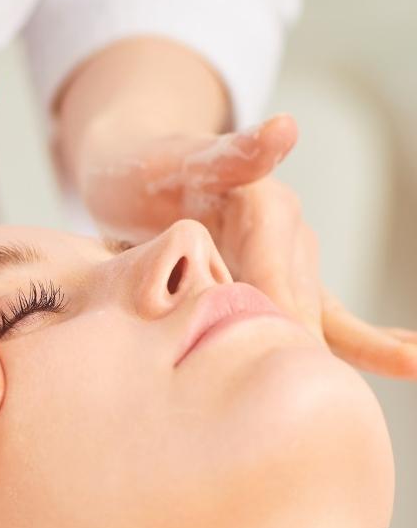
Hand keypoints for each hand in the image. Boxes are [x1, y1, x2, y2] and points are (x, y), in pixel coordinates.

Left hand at [79, 114, 416, 379]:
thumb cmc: (148, 173)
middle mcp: (290, 235)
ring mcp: (291, 261)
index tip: (291, 365)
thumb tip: (286, 128)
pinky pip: (326, 317)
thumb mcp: (179, 161)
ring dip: (361, 346)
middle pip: (301, 308)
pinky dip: (364, 340)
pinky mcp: (283, 282)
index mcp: (267, 209)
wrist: (137, 174)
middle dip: (304, 353)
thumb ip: (233, 155)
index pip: (277, 282)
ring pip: (323, 316)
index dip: (279, 324)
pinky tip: (408, 357)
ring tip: (414, 363)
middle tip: (312, 399)